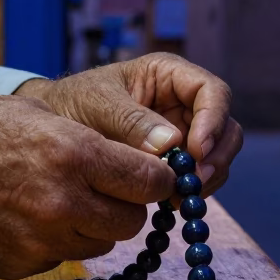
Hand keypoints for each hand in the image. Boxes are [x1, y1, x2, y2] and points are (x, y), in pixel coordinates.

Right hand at [0, 95, 174, 278]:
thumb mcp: (35, 113)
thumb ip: (93, 141)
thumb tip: (143, 165)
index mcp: (73, 154)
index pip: (152, 181)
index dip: (158, 178)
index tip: (152, 174)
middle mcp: (63, 203)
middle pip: (133, 221)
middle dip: (127, 205)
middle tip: (107, 188)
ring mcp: (42, 240)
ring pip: (103, 244)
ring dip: (96, 225)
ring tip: (63, 199)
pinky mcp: (23, 267)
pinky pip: (65, 257)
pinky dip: (59, 241)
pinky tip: (28, 217)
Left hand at [15, 53, 242, 194]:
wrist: (54, 127)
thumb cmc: (72, 102)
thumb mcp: (96, 103)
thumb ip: (130, 119)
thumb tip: (171, 143)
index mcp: (169, 76)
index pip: (212, 92)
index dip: (213, 120)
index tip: (197, 150)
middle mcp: (183, 104)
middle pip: (225, 126)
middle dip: (216, 155)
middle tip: (194, 182)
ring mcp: (182, 134)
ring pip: (217, 155)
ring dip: (207, 178)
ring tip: (178, 198)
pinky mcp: (173, 162)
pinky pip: (197, 176)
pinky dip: (192, 191)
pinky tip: (170, 203)